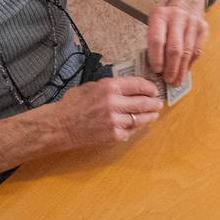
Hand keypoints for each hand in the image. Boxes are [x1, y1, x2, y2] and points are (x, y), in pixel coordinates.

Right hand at [49, 76, 163, 146]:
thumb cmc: (74, 104)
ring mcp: (115, 120)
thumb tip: (131, 87)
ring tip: (153, 114)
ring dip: (149, 116)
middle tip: (158, 103)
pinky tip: (137, 125)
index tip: (154, 90)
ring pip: (140, 118)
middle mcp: (114, 103)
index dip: (150, 88)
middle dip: (154, 103)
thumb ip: (112, 86)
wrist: (60, 125)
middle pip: (144, 102)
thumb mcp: (92, 86)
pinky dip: (135, 127)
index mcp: (109, 87)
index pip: (138, 85)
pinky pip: (131, 130)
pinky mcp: (114, 135)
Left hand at [147, 0, 208, 86]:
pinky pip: (197, 50)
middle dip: (171, 67)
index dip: (156, 57)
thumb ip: (154, 42)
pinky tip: (185, 71)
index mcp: (160, 15)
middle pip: (174, 48)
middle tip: (168, 79)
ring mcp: (192, 22)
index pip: (157, 40)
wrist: (187, 1)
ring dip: (181, 69)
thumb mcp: (155, 23)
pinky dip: (191, 63)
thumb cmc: (167, 18)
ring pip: (187, 51)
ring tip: (176, 80)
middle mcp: (177, 17)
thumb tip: (155, 68)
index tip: (156, 70)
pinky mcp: (203, 28)